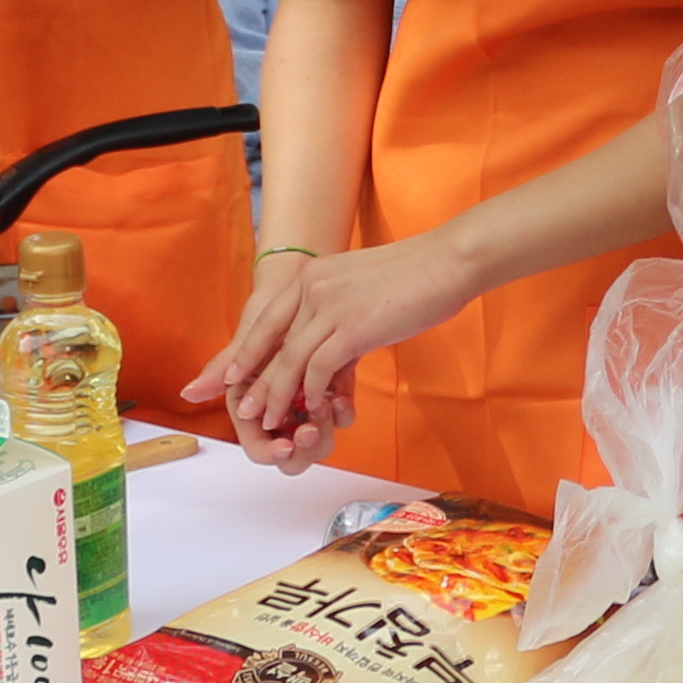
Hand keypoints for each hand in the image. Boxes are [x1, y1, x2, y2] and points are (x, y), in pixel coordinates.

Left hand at [194, 240, 469, 470]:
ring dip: (278, 396)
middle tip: (245, 410)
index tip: (234, 375)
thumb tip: (333, 348)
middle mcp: (312, 286)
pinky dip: (313, 393)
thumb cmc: (416, 276)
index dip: (248, 350)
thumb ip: (338, 311)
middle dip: (256, 380)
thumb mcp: (361, 286)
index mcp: (313, 273)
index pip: (268, 318)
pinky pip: (319, 368)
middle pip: (271, 342)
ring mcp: (330, 305)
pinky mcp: (352, 327)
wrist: (449, 261)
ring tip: (271, 421)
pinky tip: (316, 407)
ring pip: (290, 360)